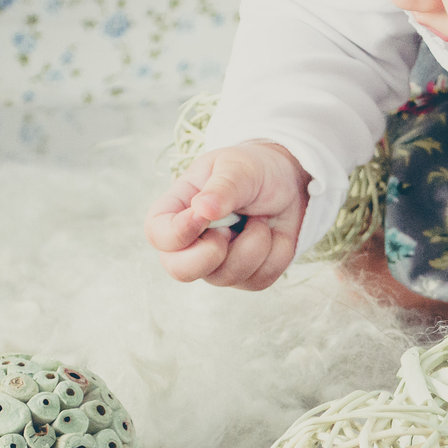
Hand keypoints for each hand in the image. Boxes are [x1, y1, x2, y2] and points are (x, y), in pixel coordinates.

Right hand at [145, 142, 309, 289]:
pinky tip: (273, 232)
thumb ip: (222, 187)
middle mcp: (191, 243)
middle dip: (211, 254)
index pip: (158, 235)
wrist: (290, 184)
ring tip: (261, 218)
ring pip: (226, 277)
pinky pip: (258, 280)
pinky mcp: (245, 277)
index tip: (205, 214)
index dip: (178, 233)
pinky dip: (274, 254)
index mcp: (177, 210)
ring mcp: (217, 264)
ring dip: (255, 244)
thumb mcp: (239, 168)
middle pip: (180, 270)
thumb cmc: (254, 171)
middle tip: (231, 228)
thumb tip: (202, 209)